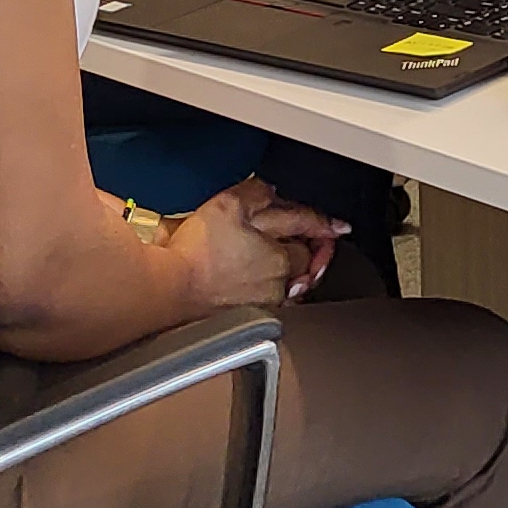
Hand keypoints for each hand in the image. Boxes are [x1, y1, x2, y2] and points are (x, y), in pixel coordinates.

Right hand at [168, 177, 347, 306]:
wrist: (168, 291)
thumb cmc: (195, 253)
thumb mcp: (228, 206)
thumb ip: (256, 193)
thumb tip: (272, 190)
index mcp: (279, 252)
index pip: (309, 229)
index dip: (323, 223)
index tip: (339, 226)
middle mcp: (277, 280)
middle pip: (304, 260)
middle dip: (310, 249)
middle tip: (312, 241)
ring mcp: (262, 301)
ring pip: (290, 283)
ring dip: (294, 273)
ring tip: (288, 264)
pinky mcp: (247, 316)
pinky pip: (271, 301)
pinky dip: (274, 291)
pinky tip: (264, 285)